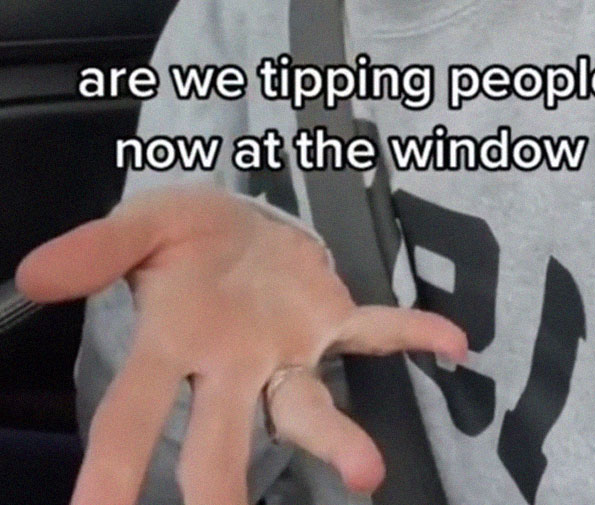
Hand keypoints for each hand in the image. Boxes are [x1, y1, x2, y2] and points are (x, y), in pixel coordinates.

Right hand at [15, 185, 467, 504]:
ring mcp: (286, 351)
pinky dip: (410, 335)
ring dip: (335, 436)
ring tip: (365, 471)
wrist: (238, 219)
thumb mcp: (141, 224)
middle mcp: (231, 368)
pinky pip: (374, 330)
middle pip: (223, 440)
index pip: (133, 415)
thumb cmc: (184, 237)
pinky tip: (451, 342)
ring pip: (306, 407)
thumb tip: (32, 274)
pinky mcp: (332, 321)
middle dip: (223, 487)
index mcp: (173, 346)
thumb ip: (98, 250)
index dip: (113, 469)